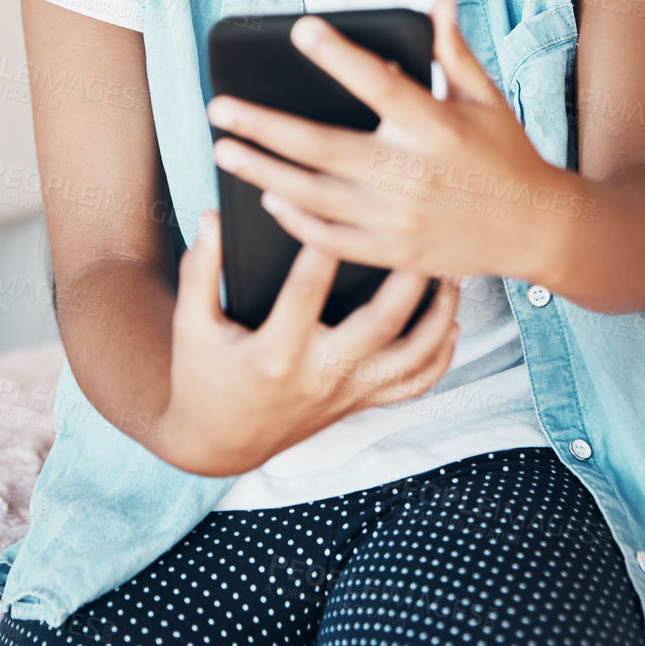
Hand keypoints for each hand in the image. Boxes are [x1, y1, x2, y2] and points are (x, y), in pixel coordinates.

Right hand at [156, 208, 461, 476]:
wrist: (217, 445)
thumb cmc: (202, 376)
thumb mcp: (191, 325)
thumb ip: (201, 268)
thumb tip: (212, 215)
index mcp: (276, 353)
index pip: (306, 291)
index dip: (322, 243)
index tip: (337, 200)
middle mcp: (319, 376)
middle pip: (381, 324)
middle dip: (409, 278)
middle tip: (424, 231)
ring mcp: (345, 393)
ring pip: (412, 358)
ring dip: (439, 317)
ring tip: (452, 273)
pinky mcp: (359, 403)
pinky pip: (413, 387)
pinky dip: (440, 358)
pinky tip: (453, 325)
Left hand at [206, 0, 583, 283]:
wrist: (537, 228)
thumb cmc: (507, 154)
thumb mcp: (485, 97)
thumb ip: (453, 51)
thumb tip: (436, 0)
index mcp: (435, 126)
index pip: (378, 83)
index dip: (338, 55)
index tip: (299, 30)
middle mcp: (413, 173)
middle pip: (323, 148)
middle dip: (264, 128)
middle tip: (220, 109)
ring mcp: (401, 219)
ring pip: (316, 196)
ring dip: (264, 173)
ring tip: (224, 152)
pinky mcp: (397, 253)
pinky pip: (334, 240)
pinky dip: (298, 221)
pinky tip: (268, 199)